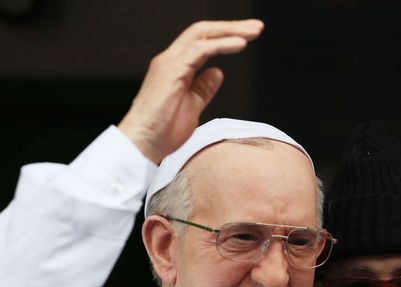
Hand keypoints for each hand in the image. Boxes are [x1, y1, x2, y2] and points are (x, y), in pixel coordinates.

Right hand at [118, 19, 263, 163]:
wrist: (143, 144)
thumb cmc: (163, 131)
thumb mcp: (192, 106)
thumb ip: (203, 88)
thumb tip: (218, 72)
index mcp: (175, 66)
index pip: (201, 41)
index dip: (225, 35)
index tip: (248, 36)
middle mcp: (170, 59)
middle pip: (203, 31)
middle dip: (232, 27)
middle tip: (257, 27)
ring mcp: (169, 63)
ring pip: (202, 35)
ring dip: (231, 31)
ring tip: (253, 32)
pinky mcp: (171, 71)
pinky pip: (200, 50)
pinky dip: (221, 44)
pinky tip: (240, 44)